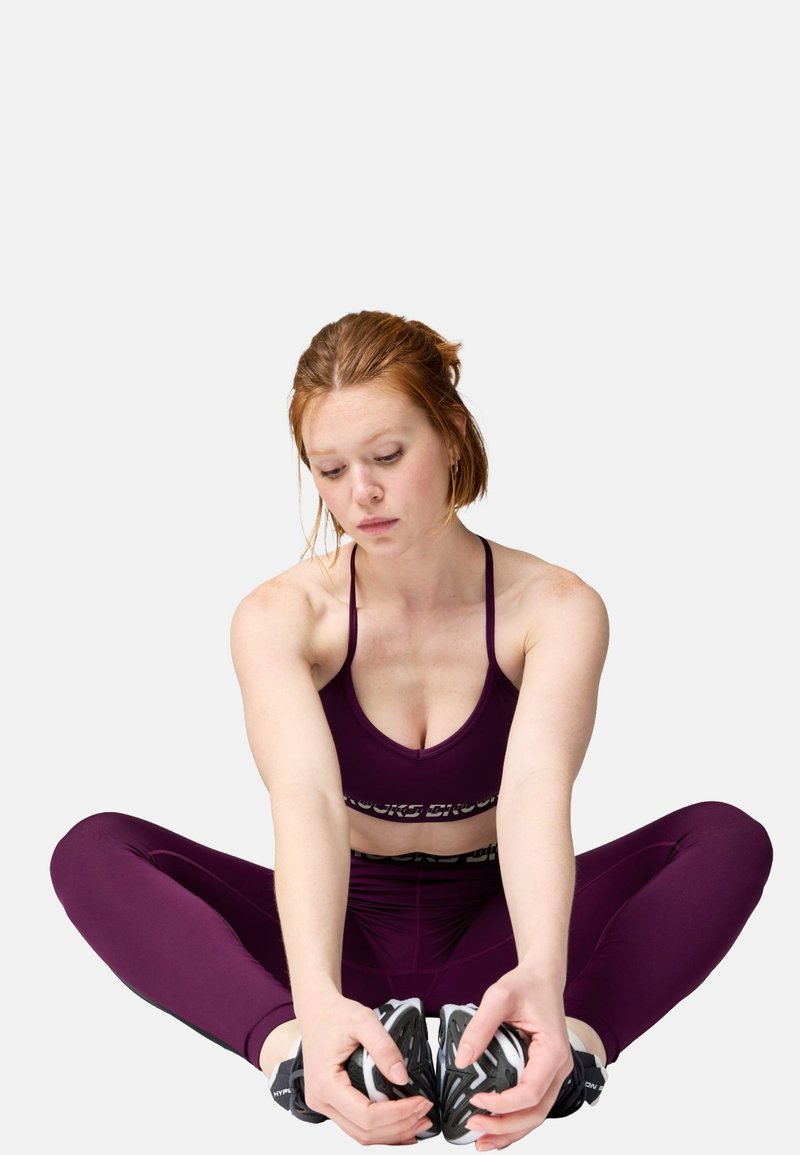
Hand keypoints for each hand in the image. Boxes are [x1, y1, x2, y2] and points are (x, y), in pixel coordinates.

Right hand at [297, 993, 433, 1144]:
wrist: (317, 1011)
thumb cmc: (334, 1015)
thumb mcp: (363, 1021)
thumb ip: (384, 1048)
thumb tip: (402, 1078)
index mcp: (325, 1084)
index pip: (366, 1116)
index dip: (398, 1115)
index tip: (420, 1102)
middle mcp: (321, 1100)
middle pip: (365, 1132)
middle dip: (399, 1127)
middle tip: (425, 1114)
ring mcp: (324, 1105)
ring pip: (361, 1134)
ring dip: (392, 1133)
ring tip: (418, 1122)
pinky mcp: (332, 1103)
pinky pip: (357, 1125)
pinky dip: (381, 1129)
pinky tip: (400, 1126)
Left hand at [453, 967, 572, 1151]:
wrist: (542, 977)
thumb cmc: (527, 984)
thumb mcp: (499, 996)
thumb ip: (480, 1026)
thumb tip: (462, 1059)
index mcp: (553, 1051)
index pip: (531, 1092)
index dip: (503, 1104)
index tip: (476, 1100)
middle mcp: (559, 1068)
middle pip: (536, 1113)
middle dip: (505, 1127)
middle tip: (474, 1128)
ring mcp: (553, 1073)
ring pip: (537, 1115)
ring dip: (511, 1132)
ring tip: (482, 1140)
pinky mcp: (544, 1074)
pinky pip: (534, 1105)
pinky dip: (516, 1122)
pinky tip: (497, 1130)